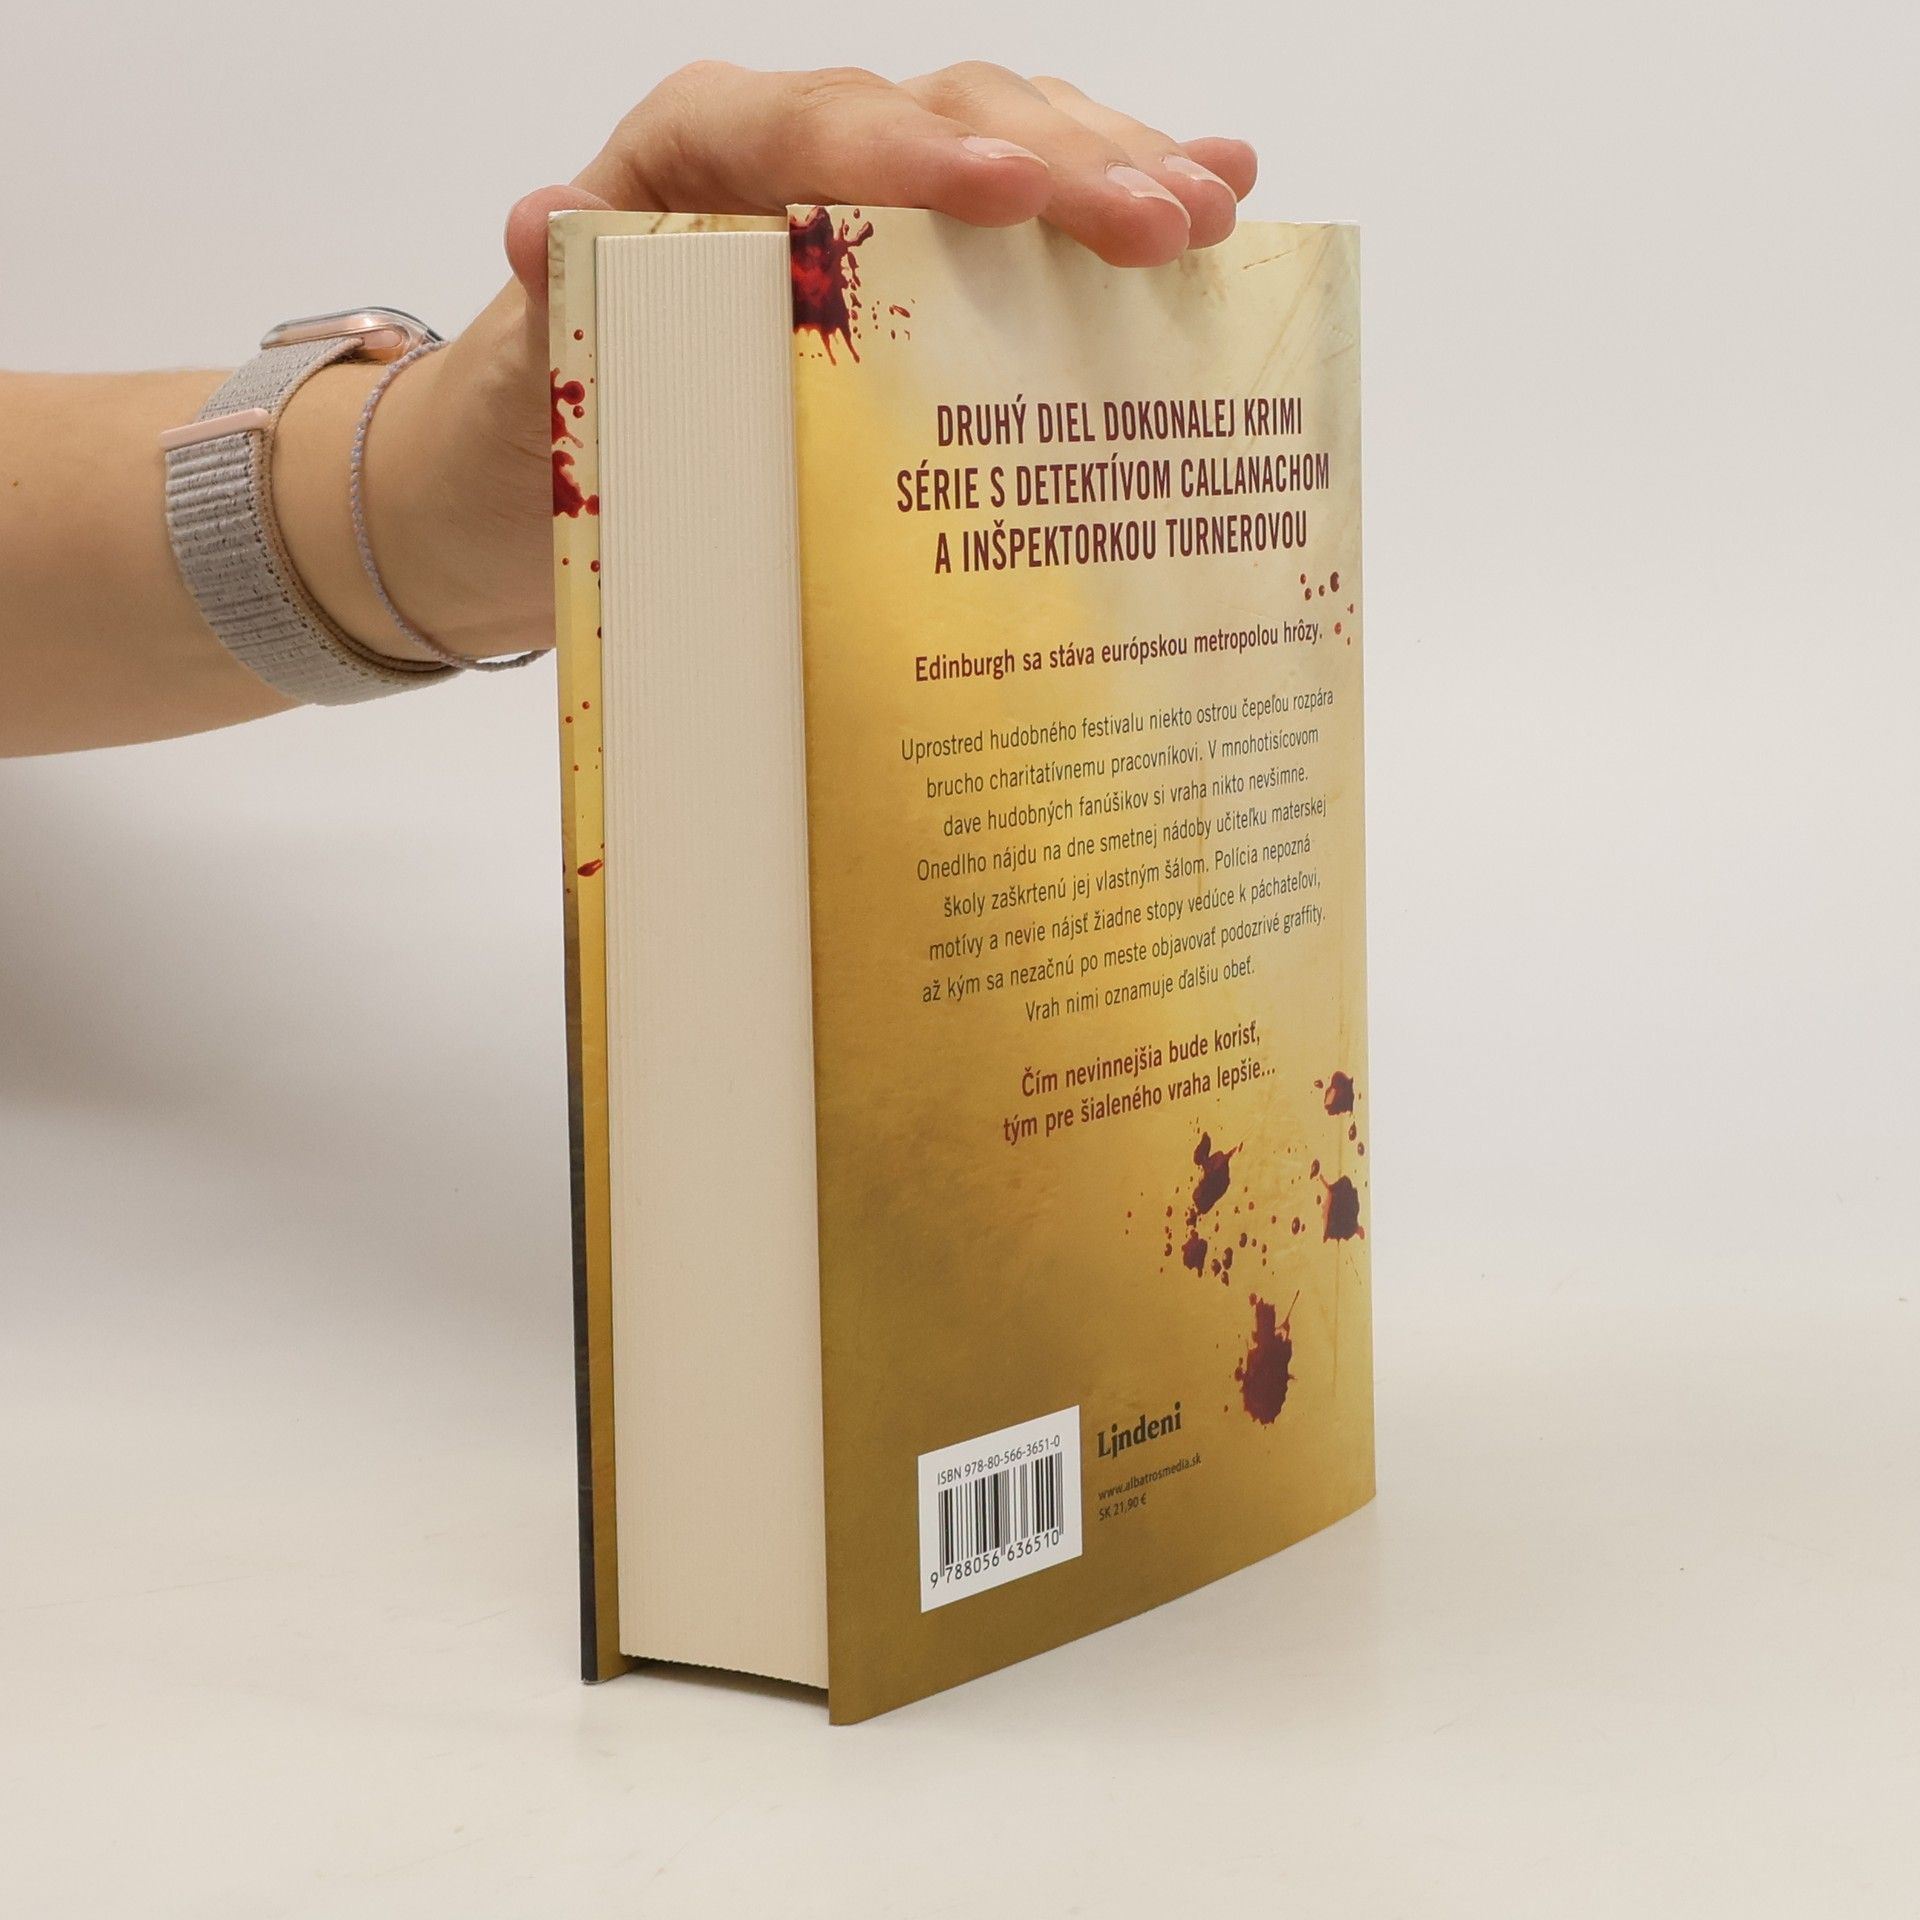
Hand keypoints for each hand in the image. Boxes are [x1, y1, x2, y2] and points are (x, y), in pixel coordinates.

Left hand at [297, 64, 1256, 667]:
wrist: (533, 475)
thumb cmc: (538, 423)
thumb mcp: (530, 375)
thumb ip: (554, 300)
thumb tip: (544, 223)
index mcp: (695, 156)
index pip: (812, 128)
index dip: (915, 151)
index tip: (1007, 193)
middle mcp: (793, 152)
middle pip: (942, 121)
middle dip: (1060, 167)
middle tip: (1161, 229)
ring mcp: (868, 201)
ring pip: (1008, 144)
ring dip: (1115, 173)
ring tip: (1211, 213)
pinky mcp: (917, 261)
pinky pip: (1025, 213)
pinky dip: (1113, 198)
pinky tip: (1217, 196)